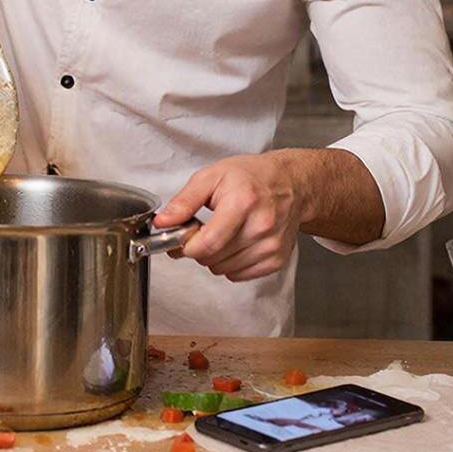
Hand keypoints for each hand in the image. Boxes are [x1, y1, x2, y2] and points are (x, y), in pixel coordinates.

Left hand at [152, 151, 308, 281]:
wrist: (289, 183)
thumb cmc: (250, 176)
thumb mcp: (211, 176)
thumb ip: (184, 201)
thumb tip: (163, 222)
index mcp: (241, 203)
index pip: (207, 243)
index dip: (186, 245)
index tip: (180, 237)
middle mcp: (260, 227)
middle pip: (213, 258)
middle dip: (198, 248)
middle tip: (200, 230)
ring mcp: (271, 246)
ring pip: (224, 270)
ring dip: (214, 257)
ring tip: (220, 233)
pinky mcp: (277, 259)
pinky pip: (240, 275)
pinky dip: (230, 264)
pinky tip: (234, 243)